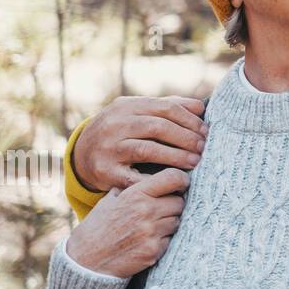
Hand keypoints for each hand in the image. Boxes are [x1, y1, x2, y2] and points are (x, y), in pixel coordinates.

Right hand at [64, 168, 190, 277]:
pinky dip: (162, 240)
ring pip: (177, 220)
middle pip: (179, 201)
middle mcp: (146, 210)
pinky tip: (146, 241)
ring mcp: (151, 232)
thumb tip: (154, 177)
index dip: (181, 180)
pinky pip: (170, 239)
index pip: (173, 178)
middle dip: (172, 204)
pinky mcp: (154, 250)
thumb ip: (132, 187)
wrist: (85, 261)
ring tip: (150, 227)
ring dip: (168, 222)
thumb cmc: (98, 228)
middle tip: (160, 210)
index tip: (182, 184)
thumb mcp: (110, 200)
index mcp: (136, 194)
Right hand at [73, 96, 207, 191]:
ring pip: (148, 150)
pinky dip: (154, 180)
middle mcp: (115, 124)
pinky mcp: (104, 170)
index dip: (189, 120)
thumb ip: (167, 107)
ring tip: (194, 162)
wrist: (81, 154)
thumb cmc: (121, 131)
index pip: (166, 108)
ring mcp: (108, 147)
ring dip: (176, 157)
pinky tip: (171, 183)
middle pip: (159, 127)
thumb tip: (200, 107)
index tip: (206, 132)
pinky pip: (133, 177)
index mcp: (127, 106)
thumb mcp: (136, 112)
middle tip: (202, 148)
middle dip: (185, 138)